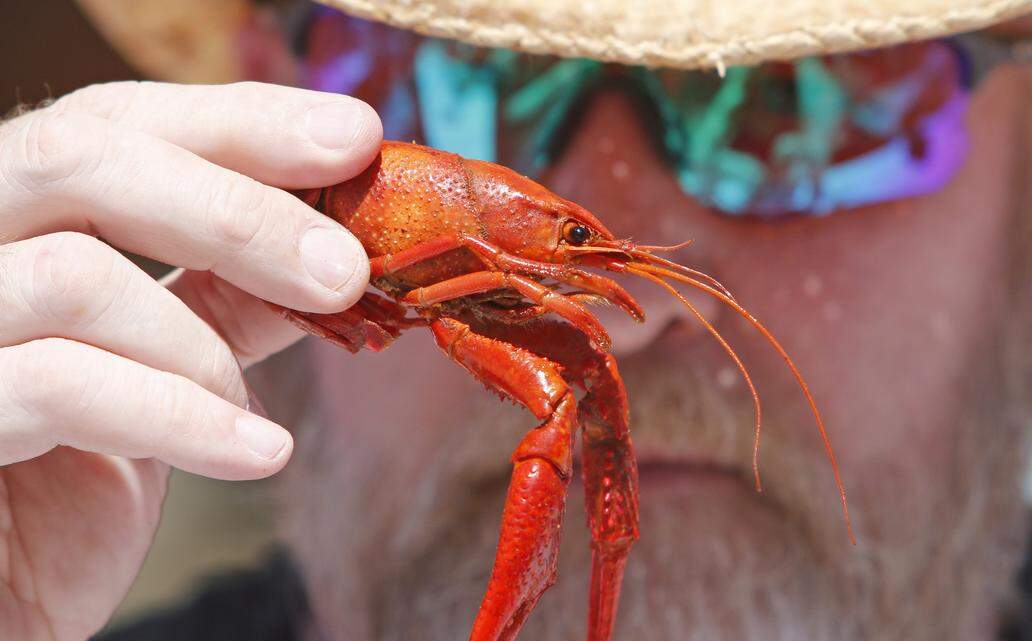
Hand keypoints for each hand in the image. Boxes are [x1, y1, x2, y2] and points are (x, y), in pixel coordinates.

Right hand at [0, 81, 381, 639]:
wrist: (1, 595)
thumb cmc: (67, 478)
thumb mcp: (163, 369)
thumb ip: (226, 300)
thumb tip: (339, 250)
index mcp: (14, 216)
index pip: (114, 120)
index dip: (239, 122)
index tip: (355, 137)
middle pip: (80, 157)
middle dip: (237, 210)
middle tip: (345, 268)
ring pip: (72, 274)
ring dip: (202, 348)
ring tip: (254, 418)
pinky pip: (60, 386)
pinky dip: (184, 419)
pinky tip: (257, 455)